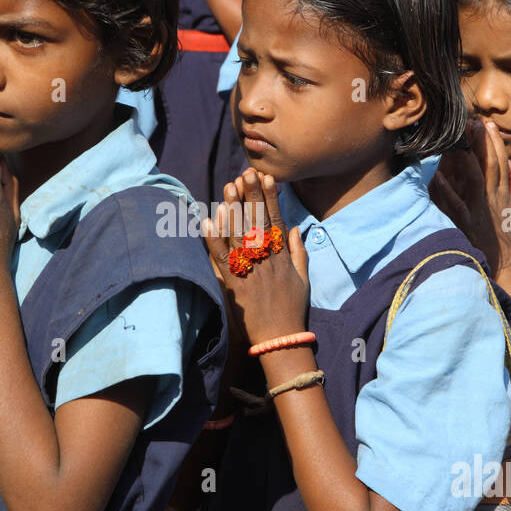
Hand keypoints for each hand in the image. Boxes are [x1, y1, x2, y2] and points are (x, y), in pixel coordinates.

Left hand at [203, 168, 309, 344]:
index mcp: (282, 257)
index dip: (271, 198)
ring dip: (233, 210)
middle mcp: (266, 260)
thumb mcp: (303, 279)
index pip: (276, 220)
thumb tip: (294, 229)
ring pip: (239, 235)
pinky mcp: (234, 284)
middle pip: (257, 221)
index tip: (267, 177)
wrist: (281, 338)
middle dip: (251, 195)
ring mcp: (250, 271)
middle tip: (246, 172)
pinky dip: (213, 240)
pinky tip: (207, 221)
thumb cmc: (292, 310)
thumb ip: (299, 252)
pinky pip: (221, 258)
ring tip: (228, 187)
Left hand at [429, 119, 510, 274]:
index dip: (495, 143)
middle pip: (490, 165)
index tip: (489, 124)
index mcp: (503, 193)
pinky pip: (456, 205)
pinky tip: (437, 176)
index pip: (501, 162)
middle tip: (476, 123)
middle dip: (484, 143)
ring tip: (461, 141)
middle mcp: (493, 198)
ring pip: (476, 179)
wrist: (504, 263)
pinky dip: (447, 191)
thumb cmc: (506, 235)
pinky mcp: (468, 223)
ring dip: (469, 159)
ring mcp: (481, 209)